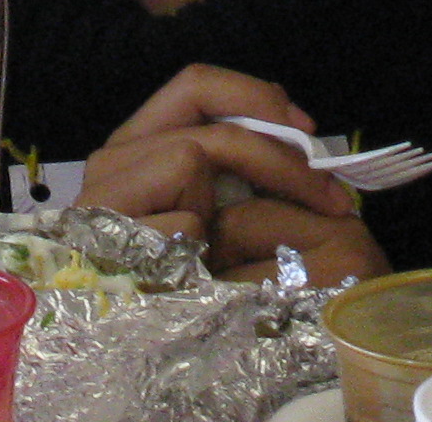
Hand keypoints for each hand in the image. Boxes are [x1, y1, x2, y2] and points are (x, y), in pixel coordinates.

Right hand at [80, 64, 387, 282]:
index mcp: (137, 143)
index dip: (256, 95)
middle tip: (328, 192)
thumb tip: (296, 135)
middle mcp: (112, 156)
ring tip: (230, 250)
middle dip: (279, 153)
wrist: (118, 345)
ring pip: (195, 154)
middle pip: (210, 119)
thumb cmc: (171, 277)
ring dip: (230, 208)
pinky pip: (185, 213)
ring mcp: (104, 187)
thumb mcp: (209, 212)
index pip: (196, 85)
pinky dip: (201, 243)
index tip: (306, 131)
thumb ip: (230, 167)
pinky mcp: (105, 221)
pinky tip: (189, 273)